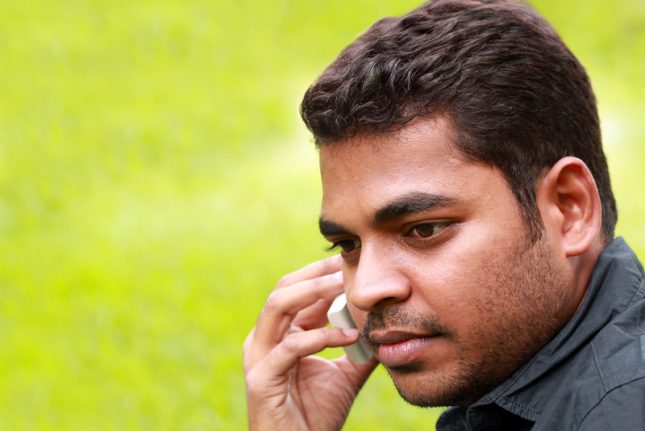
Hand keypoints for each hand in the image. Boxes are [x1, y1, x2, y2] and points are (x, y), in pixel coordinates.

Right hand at [244, 255, 376, 430]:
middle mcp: (264, 339)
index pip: (297, 291)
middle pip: (284, 288)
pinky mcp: (261, 378)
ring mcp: (259, 357)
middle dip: (316, 274)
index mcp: (280, 334)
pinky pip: (291, 346)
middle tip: (347, 264)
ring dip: (313, 291)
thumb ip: (360, 349)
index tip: (353, 261)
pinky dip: (322, 336)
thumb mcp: (345, 375)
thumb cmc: (317, 414)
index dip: (323, 275)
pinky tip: (349, 337)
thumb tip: (387, 327)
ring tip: (343, 285)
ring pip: (279, 306)